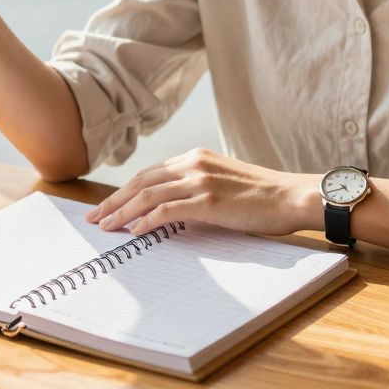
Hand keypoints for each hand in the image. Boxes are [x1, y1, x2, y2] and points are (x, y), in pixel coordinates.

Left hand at [85, 148, 321, 236]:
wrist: (293, 196)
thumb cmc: (263, 197)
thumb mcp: (224, 183)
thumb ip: (197, 188)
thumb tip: (171, 209)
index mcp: (196, 157)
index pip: (149, 173)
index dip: (125, 190)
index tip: (107, 205)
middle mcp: (193, 164)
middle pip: (141, 181)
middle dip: (113, 201)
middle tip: (94, 218)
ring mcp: (200, 181)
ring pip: (147, 195)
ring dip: (122, 212)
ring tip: (106, 227)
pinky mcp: (208, 201)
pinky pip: (166, 210)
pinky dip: (145, 221)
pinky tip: (133, 231)